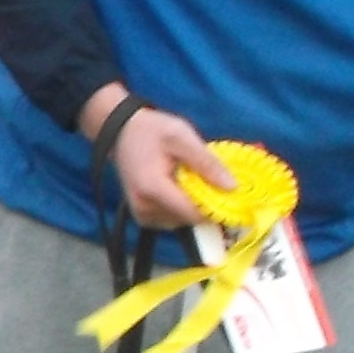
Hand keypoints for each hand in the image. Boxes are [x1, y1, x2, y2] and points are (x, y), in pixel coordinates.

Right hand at [80, 88, 235, 230]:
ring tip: (188, 180)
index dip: (215, 206)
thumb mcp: (182, 137)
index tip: (226, 191)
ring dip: (192, 205)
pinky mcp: (142, 216)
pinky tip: (178, 188)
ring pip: (181, 221)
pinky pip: (171, 220)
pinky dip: (180, 207)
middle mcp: (144, 208)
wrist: (121, 132)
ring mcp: (141, 215)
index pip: (193, 213)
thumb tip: (233, 187)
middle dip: (203, 202)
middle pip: (188, 219)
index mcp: (153, 189)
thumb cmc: (152, 131)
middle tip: (204, 177)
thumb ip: (207, 163)